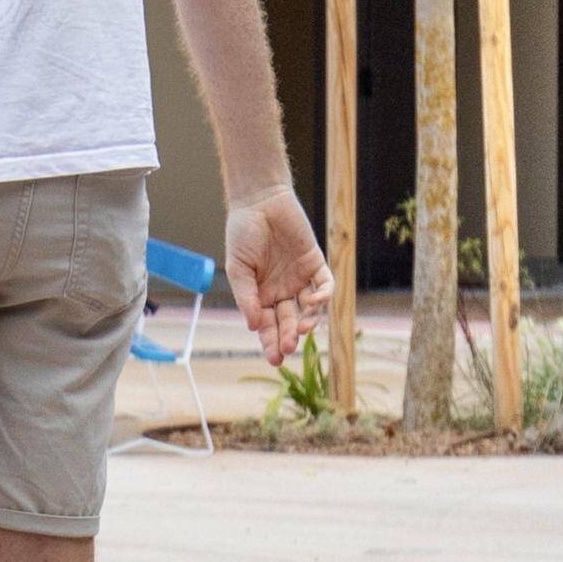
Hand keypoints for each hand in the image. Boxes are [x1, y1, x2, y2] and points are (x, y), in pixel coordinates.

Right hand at [222, 184, 329, 363]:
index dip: (271, 343)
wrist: (260, 202)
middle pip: (289, 321)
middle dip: (288, 336)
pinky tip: (315, 302)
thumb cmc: (243, 234)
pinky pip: (324, 285)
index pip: (268, 326)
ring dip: (308, 321)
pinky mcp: (315, 264)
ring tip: (303, 329)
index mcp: (260, 295)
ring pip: (309, 308)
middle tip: (287, 348)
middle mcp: (282, 291)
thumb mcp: (238, 269)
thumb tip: (254, 326)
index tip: (274, 360)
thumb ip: (246, 297)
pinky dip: (323, 296)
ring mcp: (300, 278)